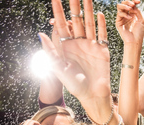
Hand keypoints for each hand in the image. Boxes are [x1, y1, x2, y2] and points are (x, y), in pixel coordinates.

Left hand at [39, 0, 110, 119]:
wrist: (93, 95)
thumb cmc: (74, 86)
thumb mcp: (58, 69)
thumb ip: (50, 52)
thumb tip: (40, 34)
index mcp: (66, 47)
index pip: (61, 25)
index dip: (57, 11)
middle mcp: (78, 43)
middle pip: (75, 21)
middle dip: (74, 6)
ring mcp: (91, 46)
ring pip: (89, 24)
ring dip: (88, 11)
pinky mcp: (103, 51)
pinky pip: (102, 35)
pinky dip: (102, 25)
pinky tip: (100, 14)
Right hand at [116, 0, 143, 44]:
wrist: (135, 41)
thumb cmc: (139, 33)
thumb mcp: (141, 21)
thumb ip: (137, 12)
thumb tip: (133, 6)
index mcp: (132, 15)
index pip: (131, 5)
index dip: (134, 1)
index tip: (139, 1)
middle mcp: (126, 15)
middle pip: (124, 4)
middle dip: (128, 2)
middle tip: (133, 4)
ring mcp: (121, 18)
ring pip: (119, 6)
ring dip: (125, 6)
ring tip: (130, 8)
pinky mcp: (118, 22)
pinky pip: (119, 14)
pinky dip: (125, 14)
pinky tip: (130, 18)